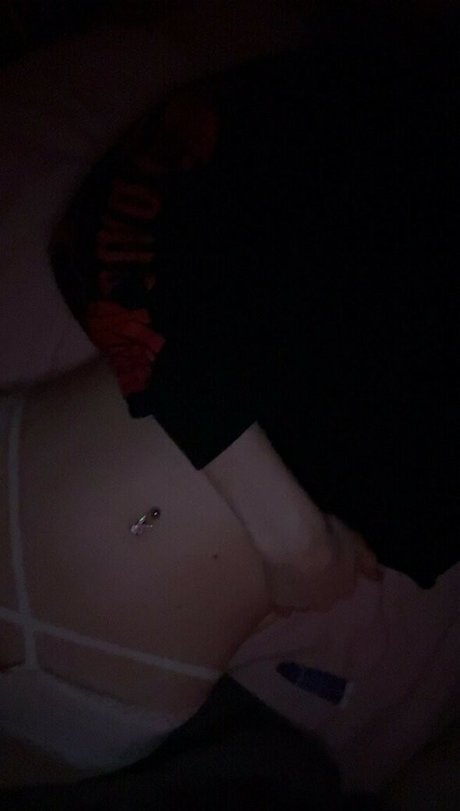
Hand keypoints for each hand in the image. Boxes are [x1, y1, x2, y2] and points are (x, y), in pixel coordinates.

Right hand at [265, 515, 381, 613]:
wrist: (293, 540)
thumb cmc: (326, 536)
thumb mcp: (354, 541)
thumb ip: (366, 560)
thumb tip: (378, 577)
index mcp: (344, 588)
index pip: (343, 587)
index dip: (335, 574)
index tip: (327, 561)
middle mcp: (325, 602)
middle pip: (323, 597)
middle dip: (318, 586)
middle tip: (308, 565)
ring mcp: (301, 605)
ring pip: (303, 602)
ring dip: (300, 592)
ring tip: (290, 570)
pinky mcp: (280, 604)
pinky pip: (283, 608)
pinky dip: (282, 601)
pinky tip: (278, 586)